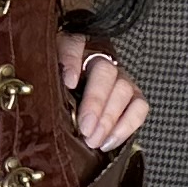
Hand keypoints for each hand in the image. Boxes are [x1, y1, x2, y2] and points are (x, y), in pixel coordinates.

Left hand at [58, 33, 147, 152]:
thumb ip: (49, 78)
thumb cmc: (58, 97)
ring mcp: (121, 79)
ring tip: (93, 140)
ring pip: (124, 90)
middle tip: (84, 128)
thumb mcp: (48, 83)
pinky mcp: (134, 98)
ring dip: (109, 119)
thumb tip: (57, 84)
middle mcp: (101, 61)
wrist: (77, 114)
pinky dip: (126, 126)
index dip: (72, 61)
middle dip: (95, 103)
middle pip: (104, 72)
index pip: (73, 45)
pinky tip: (108, 141)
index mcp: (74, 52)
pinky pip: (139, 108)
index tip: (69, 83)